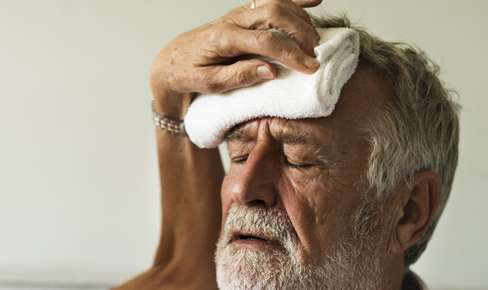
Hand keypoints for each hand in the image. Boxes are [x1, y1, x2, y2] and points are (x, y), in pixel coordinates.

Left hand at [150, 0, 323, 118]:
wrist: (172, 59)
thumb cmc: (189, 73)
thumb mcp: (210, 83)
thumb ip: (239, 76)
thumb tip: (270, 71)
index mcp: (223, 38)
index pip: (265, 41)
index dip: (290, 53)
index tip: (309, 67)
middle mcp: (233, 20)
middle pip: (275, 13)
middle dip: (300, 32)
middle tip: (315, 54)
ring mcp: (239, 14)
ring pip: (276, 3)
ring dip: (300, 18)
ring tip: (315, 39)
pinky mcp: (244, 14)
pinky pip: (271, 1)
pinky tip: (315, 1)